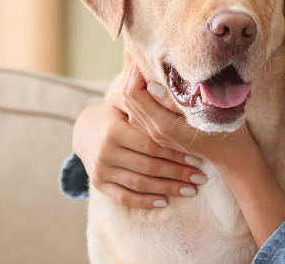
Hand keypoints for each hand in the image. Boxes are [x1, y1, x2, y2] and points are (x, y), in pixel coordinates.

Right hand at [72, 96, 206, 208]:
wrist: (83, 132)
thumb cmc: (114, 114)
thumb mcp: (124, 101)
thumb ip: (143, 97)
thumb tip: (163, 82)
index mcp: (114, 131)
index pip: (151, 145)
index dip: (175, 153)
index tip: (197, 158)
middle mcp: (105, 152)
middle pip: (148, 167)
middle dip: (177, 173)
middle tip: (200, 178)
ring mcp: (101, 170)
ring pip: (140, 184)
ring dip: (168, 189)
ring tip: (190, 190)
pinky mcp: (99, 184)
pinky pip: (124, 197)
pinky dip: (145, 201)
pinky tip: (165, 201)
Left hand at [120, 63, 284, 247]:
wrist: (232, 157)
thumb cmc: (224, 131)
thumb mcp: (204, 111)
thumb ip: (176, 99)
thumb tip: (152, 84)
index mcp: (163, 125)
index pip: (134, 94)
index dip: (135, 73)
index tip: (145, 56)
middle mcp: (155, 131)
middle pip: (127, 99)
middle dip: (132, 76)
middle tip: (143, 57)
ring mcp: (156, 135)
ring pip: (131, 107)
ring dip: (134, 86)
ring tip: (144, 68)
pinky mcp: (159, 135)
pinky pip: (138, 113)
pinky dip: (139, 97)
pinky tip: (149, 86)